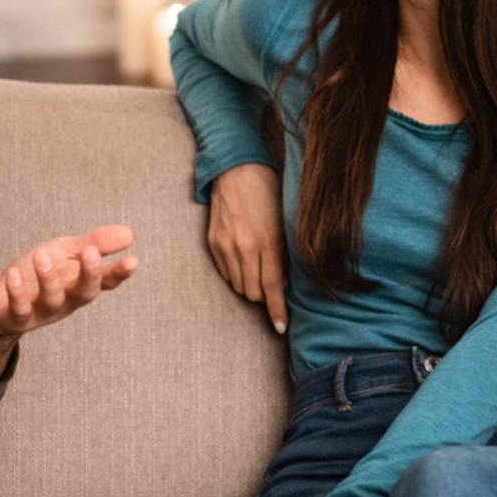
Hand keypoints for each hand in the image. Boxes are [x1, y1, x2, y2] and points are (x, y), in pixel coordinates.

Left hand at [0, 225, 138, 388]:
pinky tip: (14, 274)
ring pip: (52, 300)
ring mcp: (42, 311)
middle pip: (85, 293)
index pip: (105, 279)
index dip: (120, 273)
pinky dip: (17, 293)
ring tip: (42, 255)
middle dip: (90, 274)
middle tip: (90, 252)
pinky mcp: (16, 317)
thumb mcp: (65, 253)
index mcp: (80, 284)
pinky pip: (19, 309)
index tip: (133, 260)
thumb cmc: (36, 276)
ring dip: (48, 279)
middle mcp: (66, 300)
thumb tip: (130, 234)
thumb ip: (94, 244)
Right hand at [209, 163, 288, 333]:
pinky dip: (237, 274)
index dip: (277, 310)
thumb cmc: (267, 191)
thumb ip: (284, 252)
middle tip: (272, 288)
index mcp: (267, 241)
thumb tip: (284, 282)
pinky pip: (226, 272)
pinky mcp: (213, 243)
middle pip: (254, 292)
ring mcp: (225, 246)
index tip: (280, 327)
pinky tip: (244, 260)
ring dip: (250, 285)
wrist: (235, 169)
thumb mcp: (284, 220)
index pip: (273, 287)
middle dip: (265, 296)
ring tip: (258, 271)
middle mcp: (244, 247)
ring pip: (238, 285)